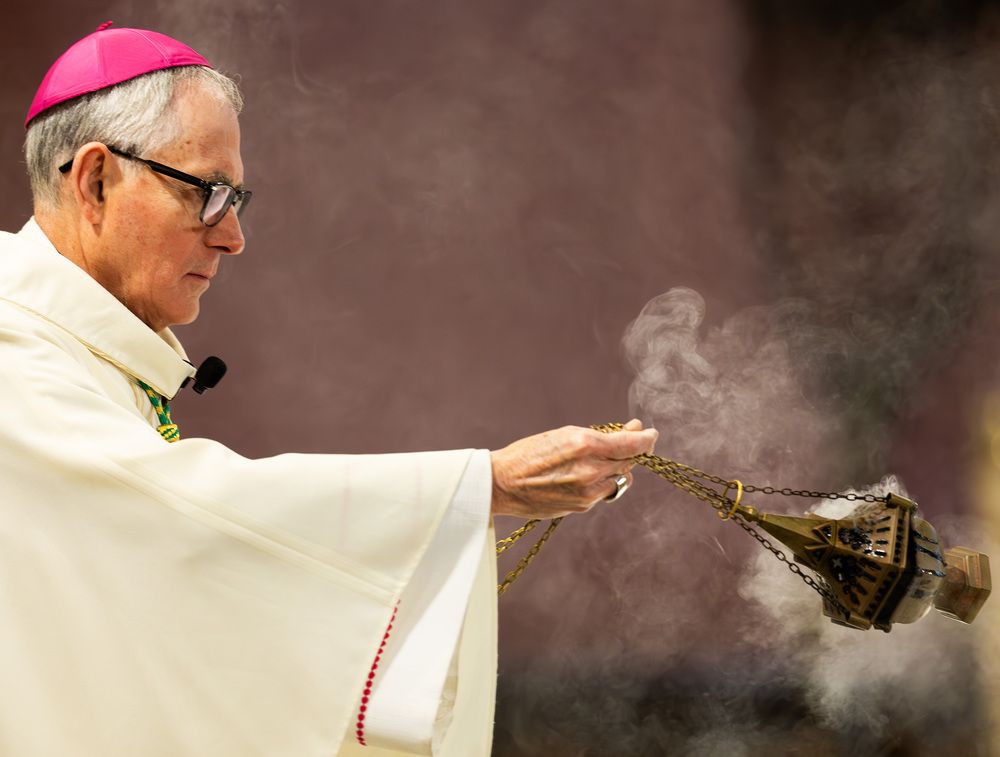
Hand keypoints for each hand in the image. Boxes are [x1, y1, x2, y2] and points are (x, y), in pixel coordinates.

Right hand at [489, 419, 657, 518]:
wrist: (503, 483)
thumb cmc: (531, 453)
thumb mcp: (565, 434)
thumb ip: (600, 435)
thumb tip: (633, 431)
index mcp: (586, 445)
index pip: (632, 444)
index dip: (646, 438)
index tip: (650, 434)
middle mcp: (591, 470)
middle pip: (629, 461)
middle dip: (630, 451)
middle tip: (625, 440)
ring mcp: (588, 492)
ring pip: (619, 478)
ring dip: (615, 468)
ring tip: (596, 460)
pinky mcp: (583, 506)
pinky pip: (604, 491)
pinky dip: (600, 482)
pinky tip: (582, 475)